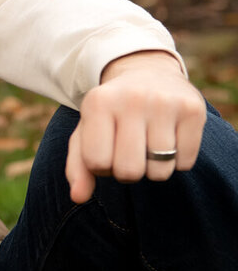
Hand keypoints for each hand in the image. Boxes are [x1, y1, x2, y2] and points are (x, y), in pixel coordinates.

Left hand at [65, 50, 205, 203]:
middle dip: (127, 172)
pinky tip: (170, 138)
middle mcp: (132, 99)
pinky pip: (185, 163)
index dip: (101, 166)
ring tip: (148, 144)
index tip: (106, 150)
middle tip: (129, 151)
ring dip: (153, 168)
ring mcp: (165, 102)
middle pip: (130, 171)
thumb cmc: (111, 113)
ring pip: (160, 171)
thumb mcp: (86, 132)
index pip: (97, 163)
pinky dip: (177, 161)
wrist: (146, 72)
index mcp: (98, 103)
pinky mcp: (194, 110)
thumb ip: (77, 167)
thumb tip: (78, 197)